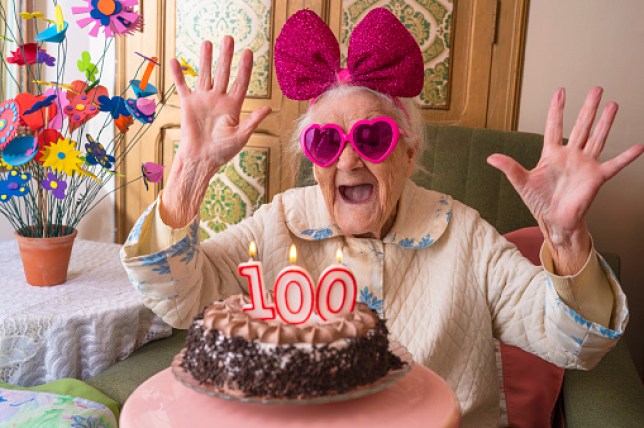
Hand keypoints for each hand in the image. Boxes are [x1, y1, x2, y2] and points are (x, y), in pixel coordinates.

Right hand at [160, 37, 270, 227]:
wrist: (202, 159)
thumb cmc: (223, 152)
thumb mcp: (241, 137)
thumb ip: (253, 121)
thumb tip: (269, 108)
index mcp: (233, 106)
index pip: (241, 83)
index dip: (245, 68)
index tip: (249, 52)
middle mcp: (218, 99)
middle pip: (223, 73)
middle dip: (226, 57)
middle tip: (229, 38)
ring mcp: (203, 100)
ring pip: (204, 75)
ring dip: (205, 59)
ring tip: (207, 42)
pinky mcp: (188, 104)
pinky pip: (182, 86)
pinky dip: (178, 74)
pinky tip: (174, 61)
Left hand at [487, 87, 643, 272]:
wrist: (554, 220)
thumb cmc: (539, 201)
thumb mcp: (521, 182)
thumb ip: (509, 167)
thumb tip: (490, 158)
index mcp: (552, 154)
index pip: (554, 126)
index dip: (557, 109)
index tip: (561, 91)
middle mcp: (571, 155)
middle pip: (581, 126)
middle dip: (588, 108)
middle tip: (597, 89)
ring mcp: (585, 165)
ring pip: (598, 138)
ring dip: (605, 122)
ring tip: (613, 105)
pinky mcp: (596, 178)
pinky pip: (614, 165)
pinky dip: (626, 157)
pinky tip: (639, 147)